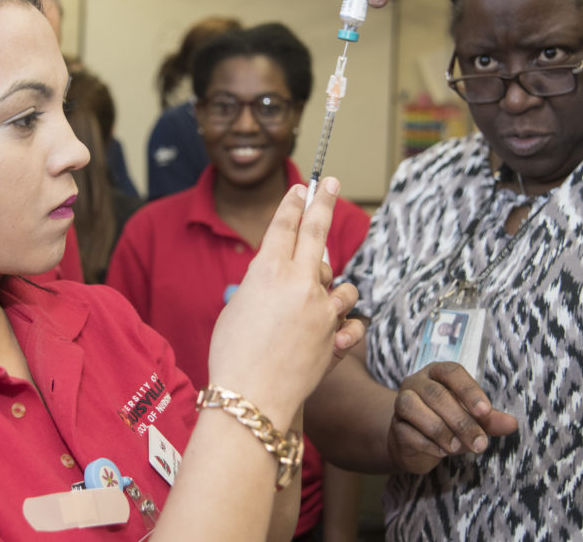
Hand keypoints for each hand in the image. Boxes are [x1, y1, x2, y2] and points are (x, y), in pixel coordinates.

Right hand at [208, 178, 359, 427]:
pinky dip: (344, 327)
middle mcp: (299, 282)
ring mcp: (322, 308)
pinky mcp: (336, 335)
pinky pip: (350, 322)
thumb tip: (282, 277)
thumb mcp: (238, 308)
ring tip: (319, 304)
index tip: (303, 188)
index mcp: (267, 271)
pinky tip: (335, 334)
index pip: (285, 225)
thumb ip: (264, 286)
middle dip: (325, 203)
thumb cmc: (232, 356)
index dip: (294, 204)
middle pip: (316, 232)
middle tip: (333, 184)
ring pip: (341, 283)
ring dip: (334, 289)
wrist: (250, 398)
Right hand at [387, 361, 517, 473]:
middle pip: (436, 394)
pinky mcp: (395, 427)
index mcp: (437, 373)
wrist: (414, 443)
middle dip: (461, 421)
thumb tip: (512, 424)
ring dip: (440, 430)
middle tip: (480, 444)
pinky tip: (441, 452)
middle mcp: (416, 382)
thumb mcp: (471, 419)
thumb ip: (489, 420)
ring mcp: (401, 403)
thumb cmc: (447, 423)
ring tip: (457, 448)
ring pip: (414, 408)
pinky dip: (427, 443)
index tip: (486, 411)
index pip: (452, 372)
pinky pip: (407, 431)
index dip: (469, 390)